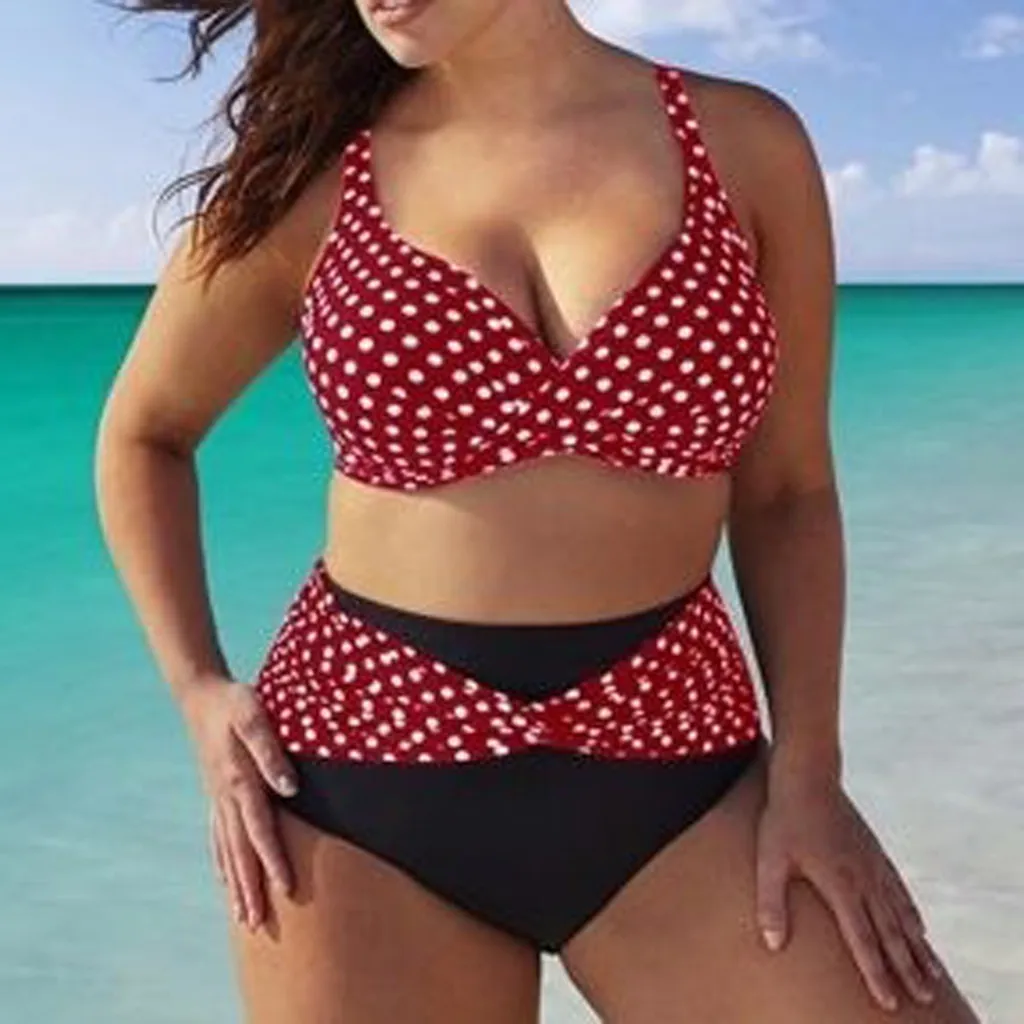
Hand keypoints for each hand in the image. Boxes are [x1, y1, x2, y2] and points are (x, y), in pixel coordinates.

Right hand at [180, 675, 299, 930]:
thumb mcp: (256, 716)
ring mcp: (217, 799)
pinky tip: (223, 880)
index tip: (285, 889)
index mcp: (239, 781)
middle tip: (258, 925)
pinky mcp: (214, 794)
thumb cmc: (235, 703)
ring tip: (243, 918)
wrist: (201, 695)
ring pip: (227, 850)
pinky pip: (217, 836)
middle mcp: (225, 797)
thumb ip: (272, 752)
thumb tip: (289, 788)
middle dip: (251, 889)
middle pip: (240, 852)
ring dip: (235, 885)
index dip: (274, 860)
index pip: (260, 829)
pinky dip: (221, 862)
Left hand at [755, 770, 944, 1013]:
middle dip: (907, 968)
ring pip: (901, 914)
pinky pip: (899, 890)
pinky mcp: (874, 851)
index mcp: (840, 884)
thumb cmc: (784, 817)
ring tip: (931, 973)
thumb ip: (771, 902)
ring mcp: (873, 864)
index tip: (889, 1000)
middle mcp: (863, 878)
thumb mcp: (770, 859)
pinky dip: (912, 914)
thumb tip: (772, 943)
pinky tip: (920, 928)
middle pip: (890, 933)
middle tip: (924, 997)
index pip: (861, 939)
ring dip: (917, 946)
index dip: (875, 972)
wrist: (809, 774)